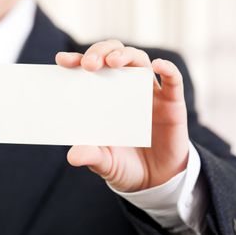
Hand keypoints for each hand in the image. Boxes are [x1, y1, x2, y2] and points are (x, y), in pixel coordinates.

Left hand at [55, 40, 189, 191]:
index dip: (76, 60)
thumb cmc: (124, 165)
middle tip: (89, 64)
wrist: (155, 182)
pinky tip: (159, 65)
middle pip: (114, 54)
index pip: (90, 69)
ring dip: (125, 55)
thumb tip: (73, 156)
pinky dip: (168, 69)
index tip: (62, 60)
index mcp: (104, 96)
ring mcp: (149, 93)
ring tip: (113, 61)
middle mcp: (125, 88)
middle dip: (100, 52)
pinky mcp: (172, 104)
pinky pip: (173, 81)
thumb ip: (91, 156)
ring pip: (139, 60)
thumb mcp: (104, 163)